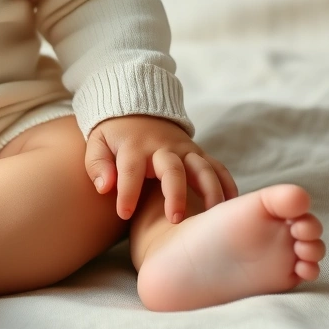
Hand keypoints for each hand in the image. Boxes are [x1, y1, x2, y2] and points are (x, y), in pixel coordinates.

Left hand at [85, 115, 237, 221]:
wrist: (138, 109)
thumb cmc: (115, 135)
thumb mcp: (98, 143)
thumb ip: (97, 164)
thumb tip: (104, 187)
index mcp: (134, 146)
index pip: (130, 171)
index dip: (127, 193)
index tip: (124, 214)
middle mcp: (163, 147)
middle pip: (173, 170)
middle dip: (175, 194)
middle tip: (175, 220)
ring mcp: (184, 149)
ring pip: (202, 168)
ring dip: (209, 191)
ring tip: (211, 216)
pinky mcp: (198, 153)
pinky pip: (217, 167)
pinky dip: (226, 184)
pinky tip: (231, 204)